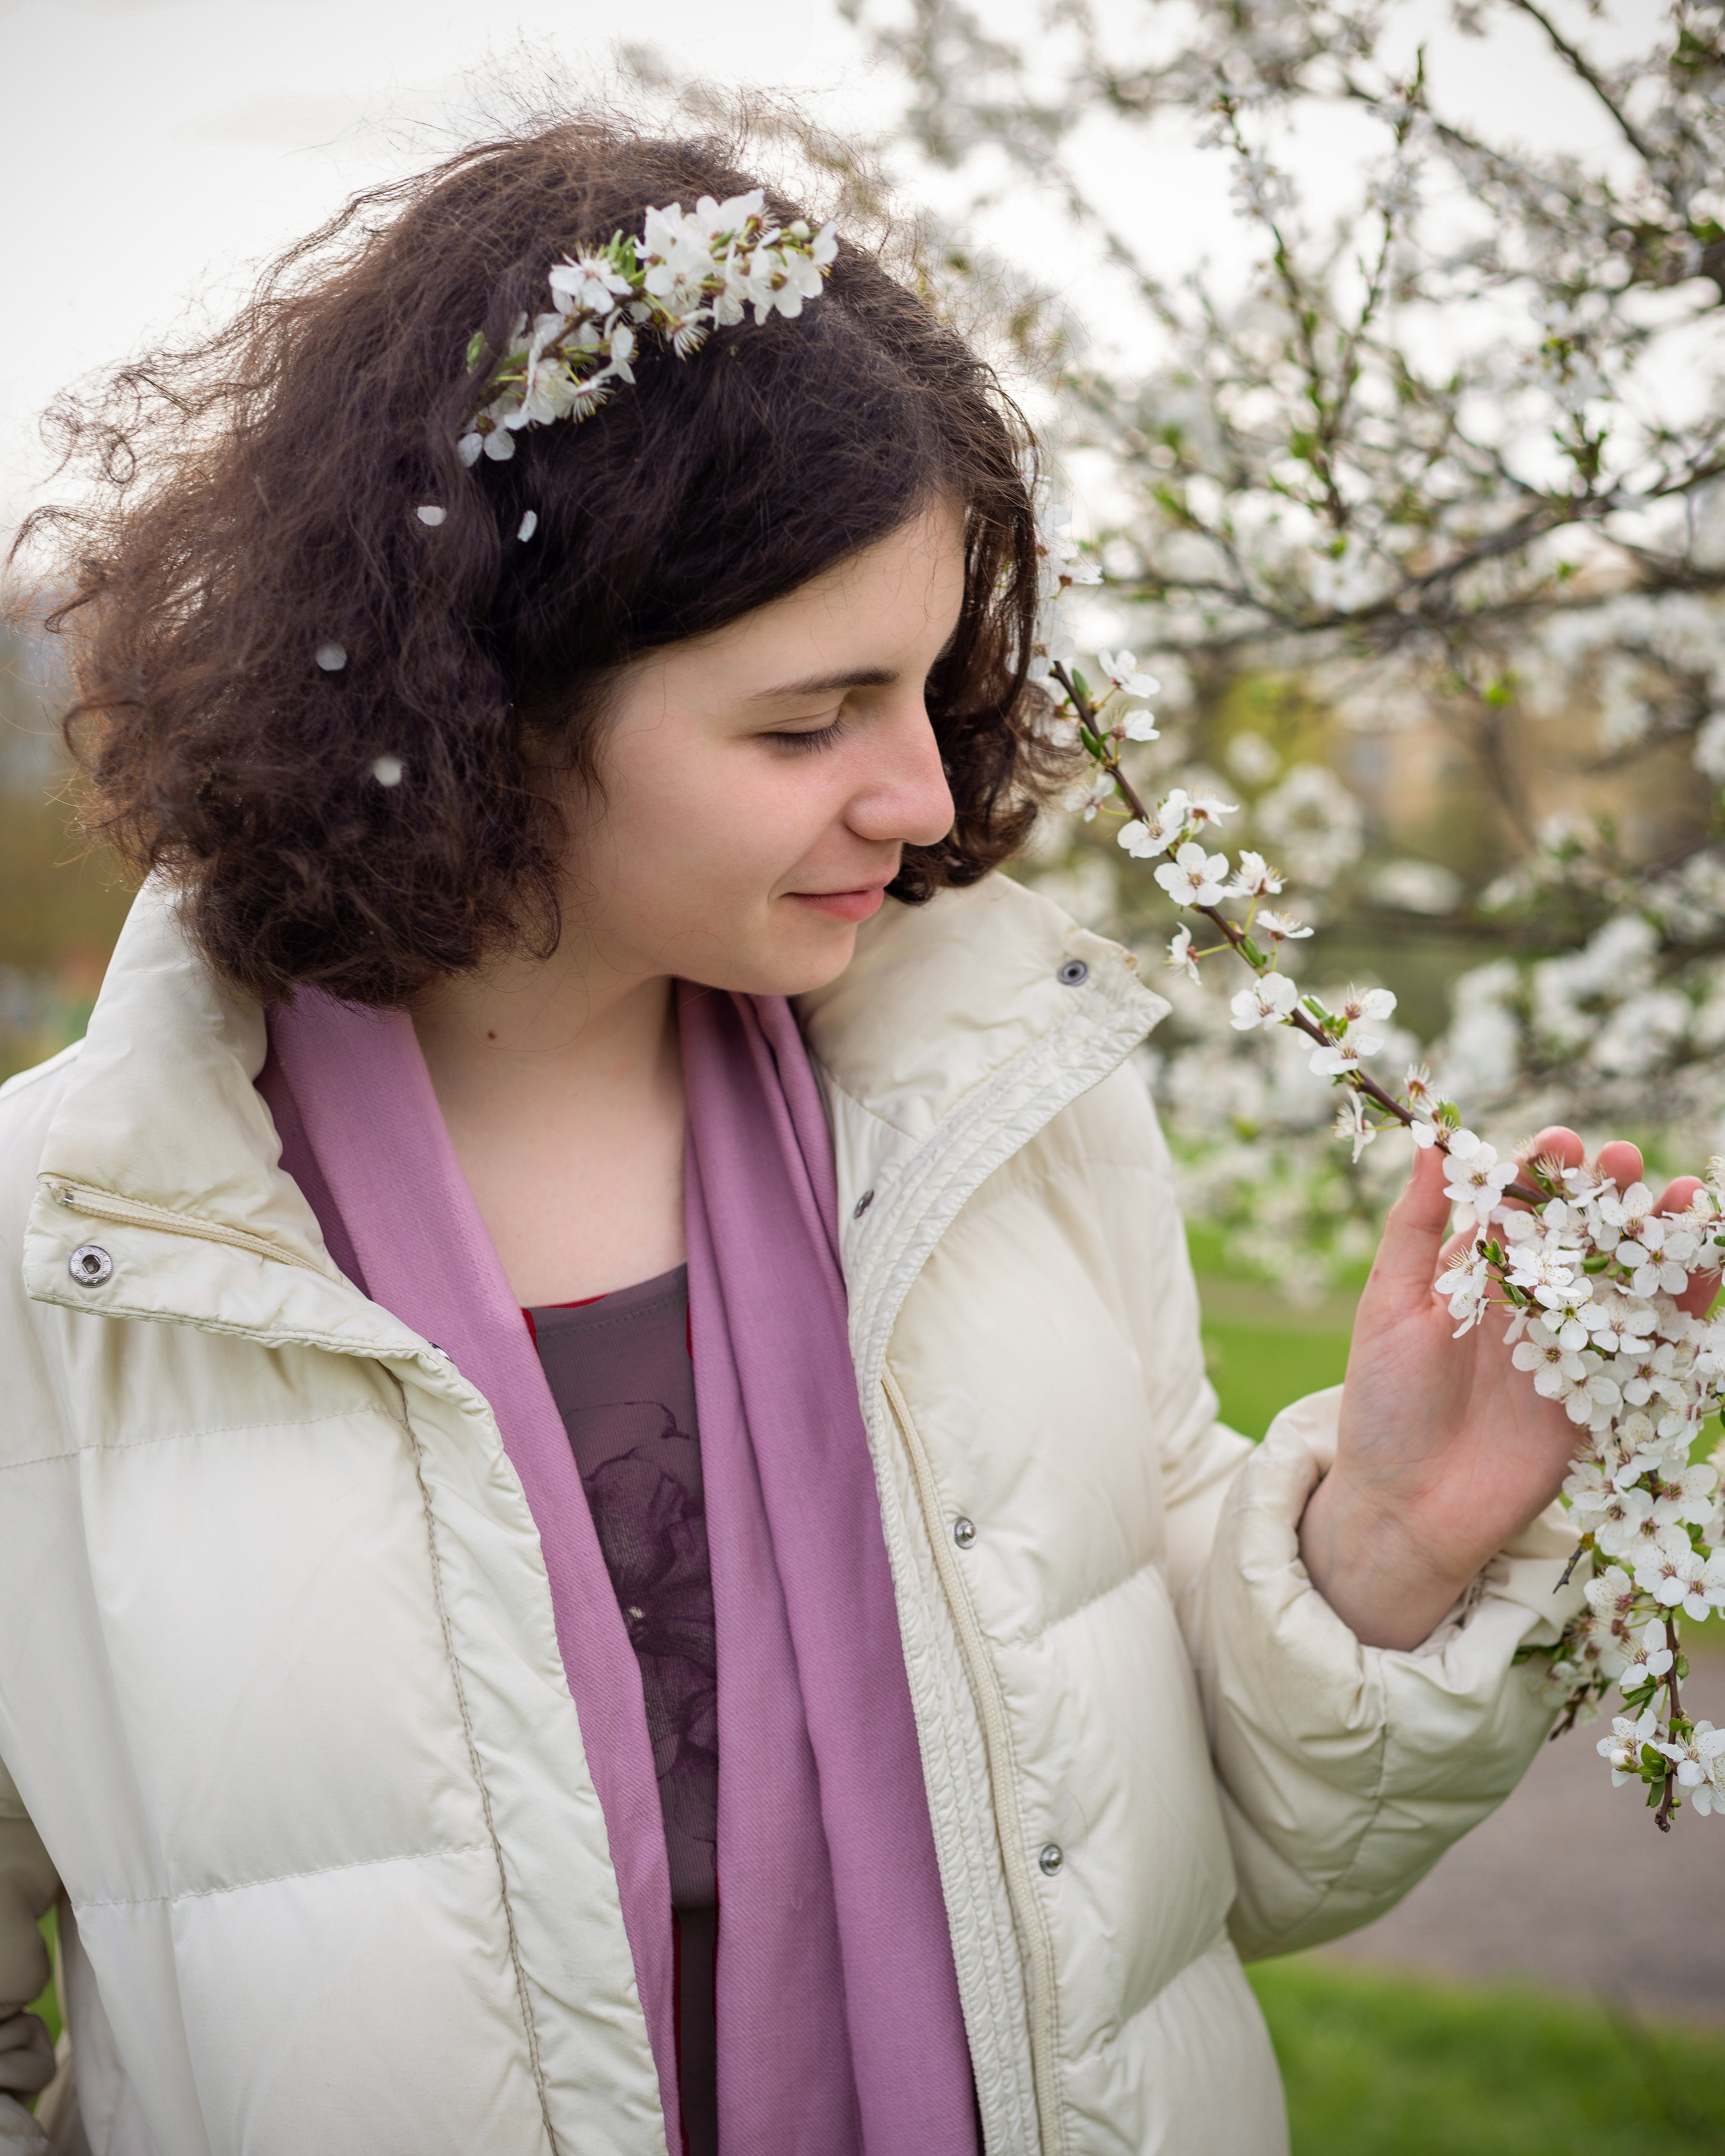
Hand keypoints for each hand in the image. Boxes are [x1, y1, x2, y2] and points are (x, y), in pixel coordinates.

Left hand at [1298, 1127, 1710, 1650]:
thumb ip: (1414, 1227)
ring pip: (1624, 1280)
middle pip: (1581, 1233)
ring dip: (1656, 1239)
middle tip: (1625, 1161)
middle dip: (1607, 1194)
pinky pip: (1651, 1344)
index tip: (1561, 1144)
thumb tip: (1428, 1142)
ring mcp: (1570, 1347)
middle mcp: (1529, 1302)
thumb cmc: (1384, 1401)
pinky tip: (1704, 1266)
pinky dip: (1683, 1306)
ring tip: (1681, 1200)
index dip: (1542, 1170)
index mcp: (1476, 1272)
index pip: (1518, 1204)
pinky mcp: (1601, 1395)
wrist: (1407, 1506)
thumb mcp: (1389, 1305)